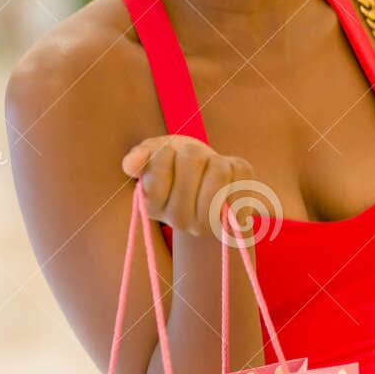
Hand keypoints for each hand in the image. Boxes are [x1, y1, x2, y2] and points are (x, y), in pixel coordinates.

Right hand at [122, 135, 255, 235]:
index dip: (168, 150)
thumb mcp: (155, 154)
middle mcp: (179, 221)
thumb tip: (132, 163)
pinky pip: (243, 176)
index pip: (160, 161)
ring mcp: (210, 223)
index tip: (170, 159)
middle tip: (196, 163)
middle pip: (192, 160)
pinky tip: (231, 178)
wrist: (212, 184)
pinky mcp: (238, 216)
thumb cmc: (179, 165)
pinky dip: (239, 167)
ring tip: (212, 169)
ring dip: (217, 159)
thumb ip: (141, 156)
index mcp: (153, 206)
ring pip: (219, 170)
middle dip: (194, 152)